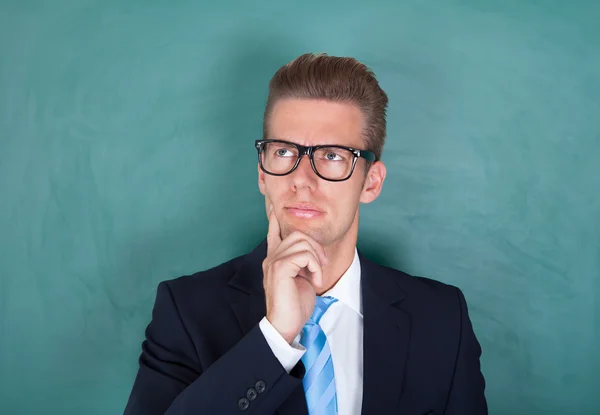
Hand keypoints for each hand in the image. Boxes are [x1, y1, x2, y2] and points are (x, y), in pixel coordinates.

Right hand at [263, 205, 328, 343]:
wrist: (286, 324)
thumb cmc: (294, 305)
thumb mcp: (301, 279)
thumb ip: (301, 263)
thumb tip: (311, 252)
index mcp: (275, 260)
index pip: (273, 233)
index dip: (275, 220)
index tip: (274, 207)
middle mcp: (271, 257)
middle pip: (297, 234)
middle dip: (316, 246)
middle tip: (322, 265)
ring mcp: (274, 262)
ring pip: (302, 242)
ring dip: (317, 258)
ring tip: (318, 275)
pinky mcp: (280, 268)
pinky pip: (305, 255)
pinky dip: (316, 266)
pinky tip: (316, 280)